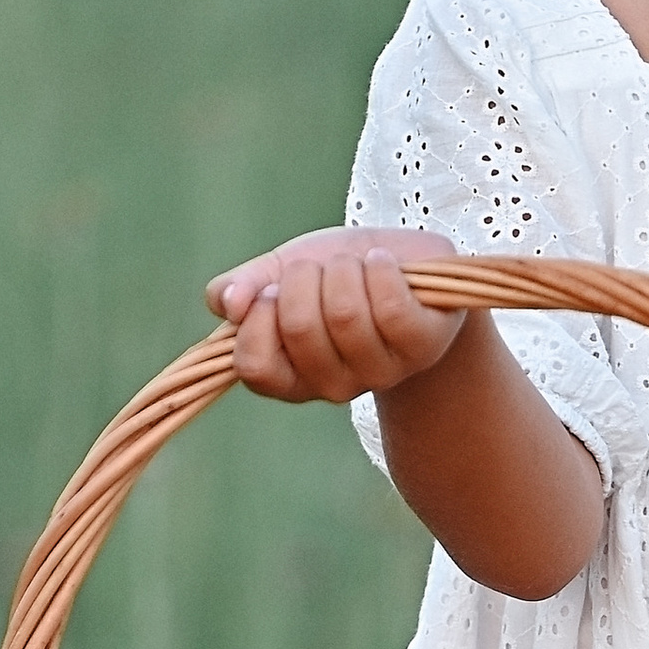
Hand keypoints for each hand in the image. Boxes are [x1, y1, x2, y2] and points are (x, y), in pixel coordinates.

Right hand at [205, 228, 463, 403]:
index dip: (258, 317)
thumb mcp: (280, 272)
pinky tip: (383, 263)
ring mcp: (380, 372)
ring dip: (344, 269)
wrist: (404, 266)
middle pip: (299, 327)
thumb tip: (227, 302)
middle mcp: (334, 386)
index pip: (255, 368)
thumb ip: (242, 287)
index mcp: (291, 376)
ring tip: (355, 266)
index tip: (271, 288)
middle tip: (320, 270)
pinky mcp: (421, 347)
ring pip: (345, 313)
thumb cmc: (336, 275)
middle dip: (304, 277)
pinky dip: (381, 268)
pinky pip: (388, 306)